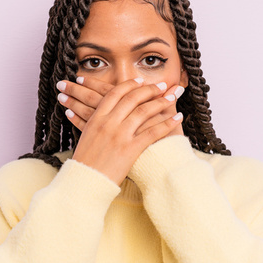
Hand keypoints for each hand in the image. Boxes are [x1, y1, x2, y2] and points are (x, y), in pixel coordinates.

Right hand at [59, 77, 183, 184]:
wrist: (85, 182)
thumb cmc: (85, 163)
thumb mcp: (86, 136)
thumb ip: (93, 122)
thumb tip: (95, 112)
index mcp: (96, 118)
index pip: (115, 93)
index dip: (130, 85)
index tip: (141, 81)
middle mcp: (108, 123)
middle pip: (132, 98)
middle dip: (150, 89)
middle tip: (162, 85)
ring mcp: (119, 135)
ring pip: (143, 111)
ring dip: (161, 102)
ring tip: (173, 97)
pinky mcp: (130, 149)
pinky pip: (153, 132)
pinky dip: (167, 123)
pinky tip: (177, 118)